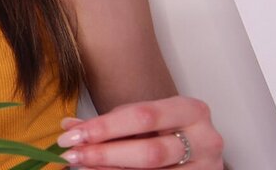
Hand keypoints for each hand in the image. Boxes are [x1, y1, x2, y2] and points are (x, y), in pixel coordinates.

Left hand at [57, 95, 223, 168]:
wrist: (198, 153)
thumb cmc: (168, 132)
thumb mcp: (142, 121)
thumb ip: (109, 123)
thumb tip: (68, 126)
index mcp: (190, 110)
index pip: (142, 116)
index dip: (104, 127)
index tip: (72, 135)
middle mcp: (206, 140)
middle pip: (149, 152)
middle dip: (105, 154)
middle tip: (73, 155)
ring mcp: (206, 167)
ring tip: (82, 166)